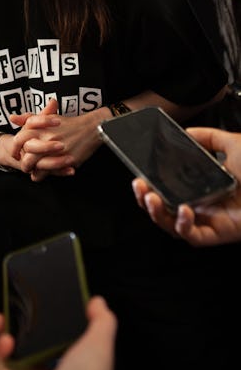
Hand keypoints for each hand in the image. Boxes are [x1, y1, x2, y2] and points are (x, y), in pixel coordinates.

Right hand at [0, 298, 116, 369]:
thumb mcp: (99, 348)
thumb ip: (102, 322)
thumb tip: (98, 302)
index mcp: (69, 367)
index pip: (48, 341)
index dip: (35, 323)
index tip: (26, 307)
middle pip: (20, 349)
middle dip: (8, 330)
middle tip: (1, 318)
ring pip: (2, 364)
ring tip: (6, 342)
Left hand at [10, 101, 104, 181]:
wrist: (91, 128)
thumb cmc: (68, 123)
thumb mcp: (48, 117)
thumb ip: (29, 118)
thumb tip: (12, 118)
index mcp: (40, 126)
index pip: (20, 138)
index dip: (15, 148)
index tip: (15, 153)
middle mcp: (45, 137)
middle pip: (25, 153)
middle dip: (22, 161)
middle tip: (23, 164)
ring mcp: (54, 149)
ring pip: (34, 164)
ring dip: (30, 169)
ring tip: (31, 171)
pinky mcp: (63, 159)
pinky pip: (46, 171)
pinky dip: (41, 175)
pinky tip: (40, 175)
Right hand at [132, 126, 240, 245]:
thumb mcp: (232, 143)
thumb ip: (207, 137)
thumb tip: (184, 132)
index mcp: (201, 185)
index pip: (167, 189)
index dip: (149, 185)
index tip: (138, 175)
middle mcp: (202, 204)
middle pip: (163, 210)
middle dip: (145, 200)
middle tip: (139, 186)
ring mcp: (210, 220)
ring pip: (173, 226)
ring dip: (157, 214)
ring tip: (151, 197)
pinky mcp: (220, 233)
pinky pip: (194, 237)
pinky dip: (183, 226)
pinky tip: (183, 210)